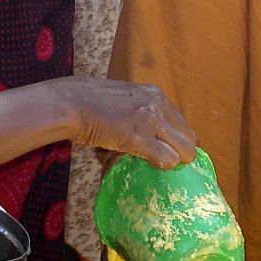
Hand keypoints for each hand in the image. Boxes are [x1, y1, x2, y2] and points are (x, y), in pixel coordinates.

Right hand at [61, 77, 195, 169]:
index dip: (176, 142)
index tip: (165, 151)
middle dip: (181, 154)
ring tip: (156, 165)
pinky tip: (150, 165)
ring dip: (174, 162)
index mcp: (156, 94)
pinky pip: (167, 158)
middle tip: (163, 163)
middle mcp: (158, 104)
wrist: (71, 102)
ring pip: (184, 150)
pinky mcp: (139, 136)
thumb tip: (151, 136)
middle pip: (189, 138)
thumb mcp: (125, 99)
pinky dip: (162, 165)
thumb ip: (142, 112)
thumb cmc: (91, 104)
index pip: (183, 124)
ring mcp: (150, 120)